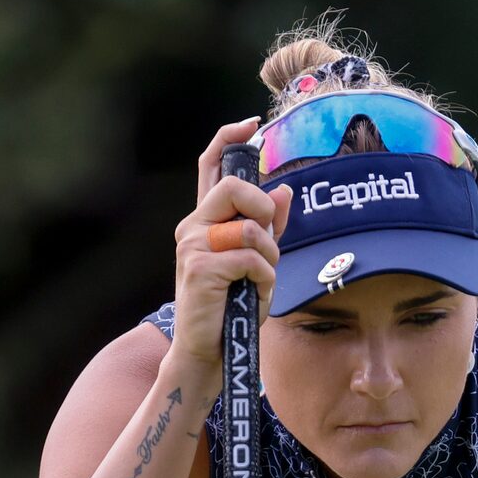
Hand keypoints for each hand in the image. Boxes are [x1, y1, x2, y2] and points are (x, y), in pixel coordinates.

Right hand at [168, 119, 295, 377]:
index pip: (210, 165)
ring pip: (250, 229)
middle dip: (263, 211)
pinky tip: (255, 295)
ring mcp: (193, 246)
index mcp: (204, 220)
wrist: (208, 352)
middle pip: (235, 188)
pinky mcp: (201, 269)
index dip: (229, 139)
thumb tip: (284, 192)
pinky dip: (264, 279)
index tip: (251, 126)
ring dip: (269, 257)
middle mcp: (193, 226)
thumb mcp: (254, 264)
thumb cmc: (231, 309)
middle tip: (267, 241)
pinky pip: (250, 259)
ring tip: (260, 280)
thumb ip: (268, 229)